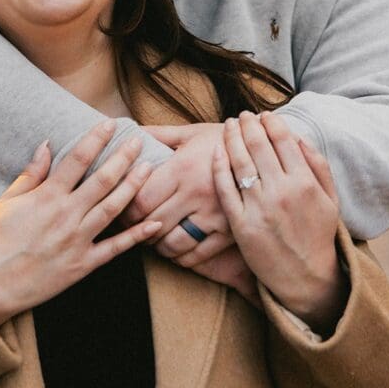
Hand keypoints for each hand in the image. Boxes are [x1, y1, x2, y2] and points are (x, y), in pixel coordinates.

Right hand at [0, 122, 161, 326]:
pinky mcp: (84, 264)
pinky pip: (116, 248)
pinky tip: (155, 222)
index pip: (77, 159)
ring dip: (134, 186)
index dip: (96, 139)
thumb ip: (31, 173)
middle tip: (139, 140)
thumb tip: (47, 145)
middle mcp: (67, 215)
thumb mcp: (7, 201)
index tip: (110, 124)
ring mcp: (78, 240)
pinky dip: (137, 235)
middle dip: (123, 157)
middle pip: (102, 180)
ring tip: (150, 168)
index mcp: (47, 197)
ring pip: (113, 208)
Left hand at [122, 124, 231, 261]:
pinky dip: (181, 257)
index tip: (121, 210)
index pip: (141, 200)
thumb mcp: (192, 132)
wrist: (267, 151)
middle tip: (131, 227)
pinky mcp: (229, 231)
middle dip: (136, 228)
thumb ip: (159, 134)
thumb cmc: (223, 139)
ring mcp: (214, 215)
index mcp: (182, 168)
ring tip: (152, 238)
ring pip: (173, 244)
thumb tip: (130, 130)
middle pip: (153, 223)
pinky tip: (175, 249)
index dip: (126, 210)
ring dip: (157, 245)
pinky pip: (198, 254)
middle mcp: (196, 194)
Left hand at [213, 112, 347, 333]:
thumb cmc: (318, 236)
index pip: (283, 140)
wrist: (306, 278)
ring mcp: (259, 208)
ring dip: (232, 138)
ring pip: (239, 162)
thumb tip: (300, 137)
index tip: (264, 115)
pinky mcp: (241, 224)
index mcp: (305, 183)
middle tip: (242, 115)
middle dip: (248, 124)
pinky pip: (225, 188)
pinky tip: (216, 151)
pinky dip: (219, 166)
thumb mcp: (330, 200)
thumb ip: (318, 166)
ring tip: (228, 126)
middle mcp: (281, 192)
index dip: (271, 122)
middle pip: (258, 145)